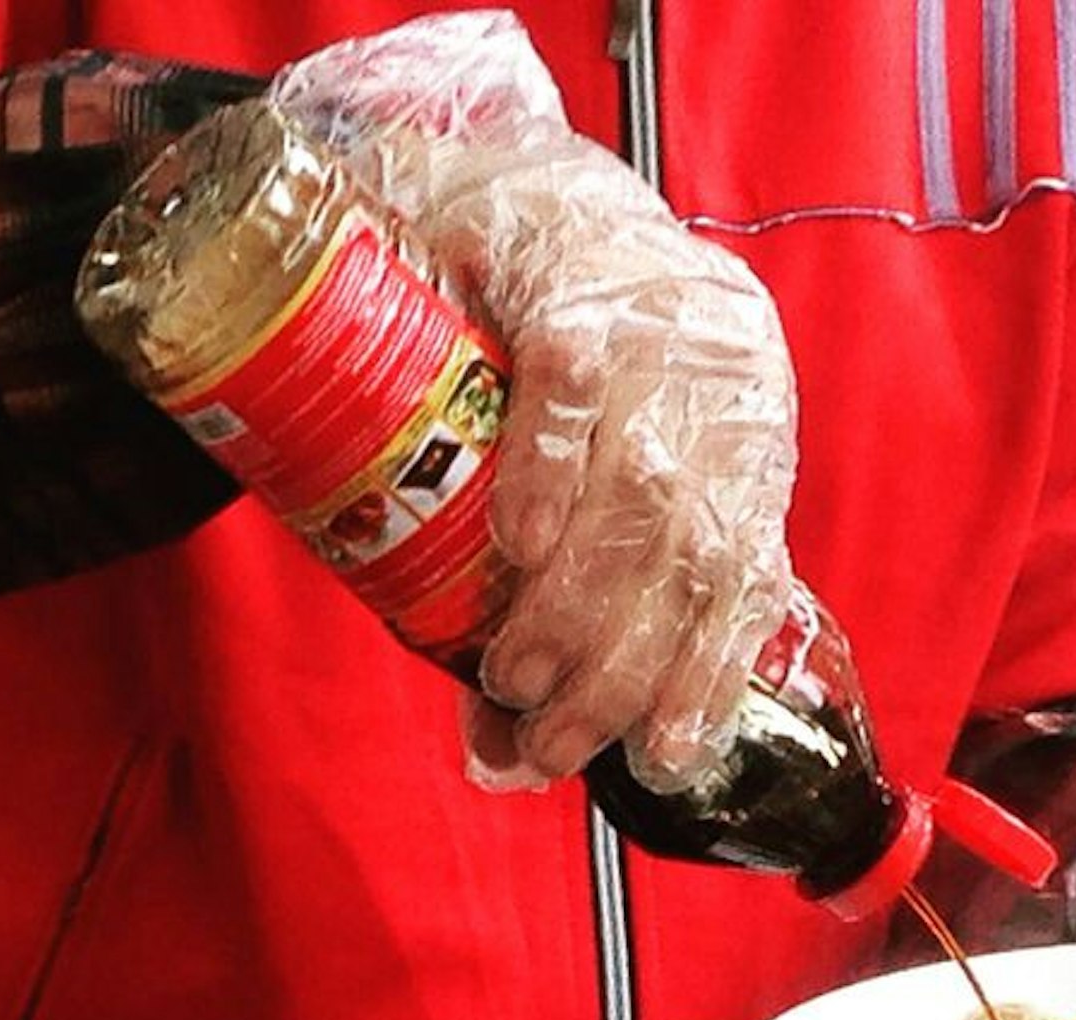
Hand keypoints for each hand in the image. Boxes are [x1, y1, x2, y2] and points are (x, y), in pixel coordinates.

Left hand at [279, 25, 799, 792]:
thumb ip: (388, 372)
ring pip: (700, 551)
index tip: (520, 544)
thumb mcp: (424, 278)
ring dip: (633, 668)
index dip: (554, 459)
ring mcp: (730, 409)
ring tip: (562, 747)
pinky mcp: (762, 472)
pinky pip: (752, 582)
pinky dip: (710, 673)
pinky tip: (670, 744)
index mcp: (582, 270)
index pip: (576, 366)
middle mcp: (678, 338)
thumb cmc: (488, 269)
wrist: (594, 216)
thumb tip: (312, 505)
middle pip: (646, 488)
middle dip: (579, 611)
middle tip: (513, 693)